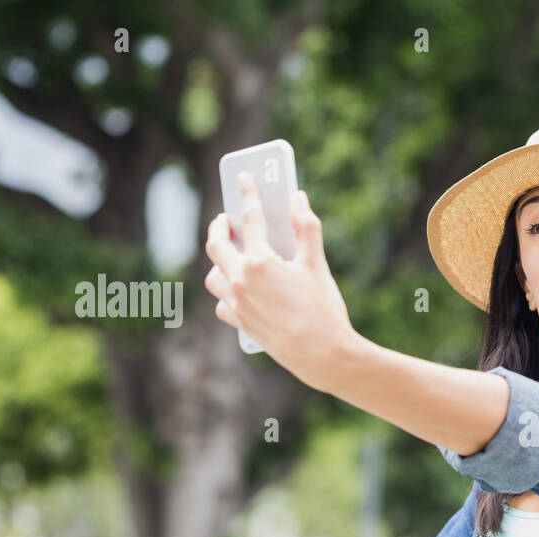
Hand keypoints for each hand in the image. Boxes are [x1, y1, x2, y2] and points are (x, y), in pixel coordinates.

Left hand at [204, 175, 367, 394]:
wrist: (323, 355)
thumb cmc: (323, 310)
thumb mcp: (317, 264)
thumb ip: (306, 228)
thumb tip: (298, 198)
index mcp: (260, 261)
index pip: (250, 218)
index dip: (248, 194)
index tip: (244, 179)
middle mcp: (241, 281)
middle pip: (217, 246)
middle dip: (219, 228)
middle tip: (225, 219)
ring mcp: (238, 304)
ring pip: (215, 276)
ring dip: (220, 262)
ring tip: (230, 255)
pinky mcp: (241, 324)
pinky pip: (223, 303)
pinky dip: (227, 293)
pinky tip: (239, 290)